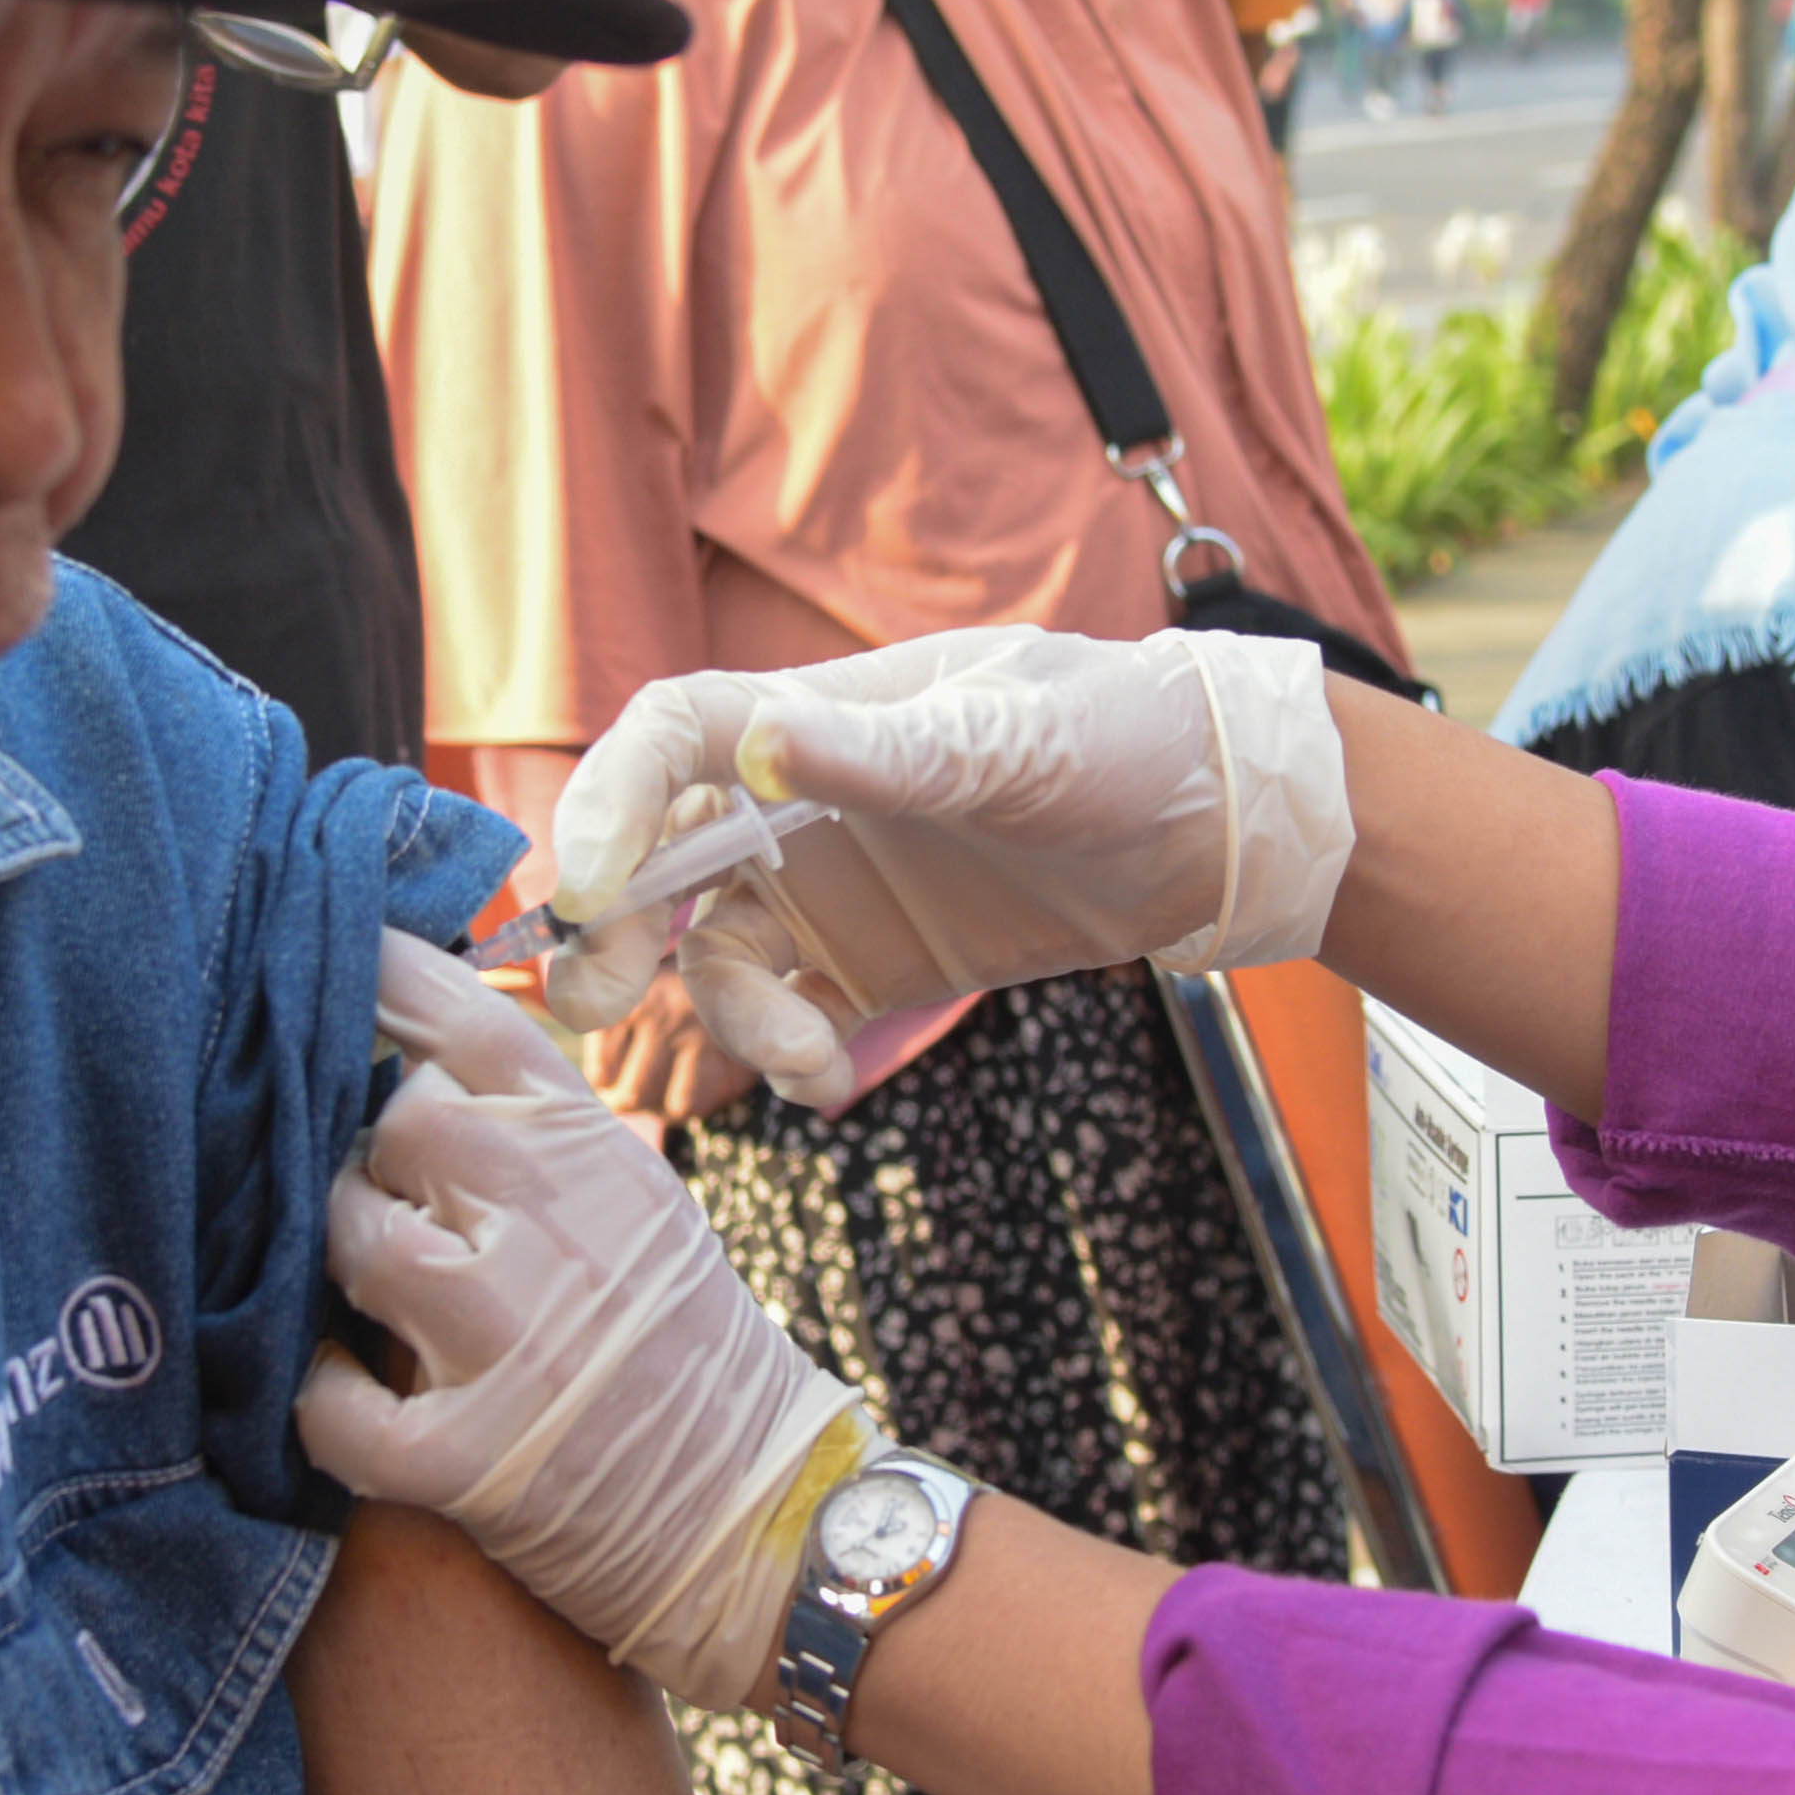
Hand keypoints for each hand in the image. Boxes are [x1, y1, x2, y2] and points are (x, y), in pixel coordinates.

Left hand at [305, 935, 874, 1708]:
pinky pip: (331, 1406)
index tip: (325, 964)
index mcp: (596, 1150)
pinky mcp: (467, 1459)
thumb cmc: (686, 1350)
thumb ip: (537, 1131)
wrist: (765, 1519)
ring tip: (383, 1302)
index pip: (464, 1018)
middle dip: (372, 1158)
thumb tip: (401, 1060)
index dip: (378, 978)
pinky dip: (324, 1402)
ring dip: (347, 1269)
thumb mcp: (638, 1203)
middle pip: (391, 1120)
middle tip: (397, 1208)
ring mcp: (509, 1339)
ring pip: (352, 1239)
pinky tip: (350, 1395)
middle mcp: (553, 1223)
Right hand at [537, 629, 1352, 1107]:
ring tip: (804, 1058)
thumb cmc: (1115, 738)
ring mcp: (831, 881)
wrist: (1210, 823)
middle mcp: (802, 797)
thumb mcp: (1008, 741)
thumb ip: (886, 756)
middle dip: (617, 926)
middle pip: (661, 853)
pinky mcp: (869, 955)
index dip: (609, 801)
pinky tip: (829, 1079)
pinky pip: (789, 1006)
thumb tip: (760, 742)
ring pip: (720, 950)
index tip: (583, 885)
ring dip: (732, 1013)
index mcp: (819, 714)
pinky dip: (787, 1050)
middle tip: (595, 996)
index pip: (673, 738)